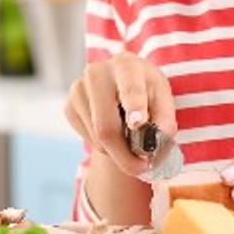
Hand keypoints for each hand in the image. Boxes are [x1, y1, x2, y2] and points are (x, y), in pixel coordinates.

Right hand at [63, 52, 177, 177]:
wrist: (123, 83)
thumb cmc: (147, 92)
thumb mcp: (164, 101)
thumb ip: (164, 122)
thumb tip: (153, 144)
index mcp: (127, 65)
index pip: (130, 88)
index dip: (134, 106)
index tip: (138, 123)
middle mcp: (97, 72)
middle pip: (107, 125)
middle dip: (124, 154)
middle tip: (141, 168)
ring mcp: (79, 88)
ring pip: (97, 137)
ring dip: (116, 150)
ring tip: (128, 136)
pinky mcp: (68, 105)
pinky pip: (87, 139)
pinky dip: (104, 145)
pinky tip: (112, 129)